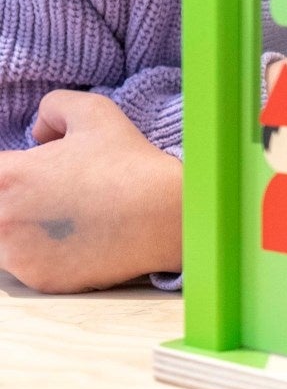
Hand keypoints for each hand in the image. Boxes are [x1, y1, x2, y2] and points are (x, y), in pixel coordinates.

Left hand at [0, 92, 181, 291]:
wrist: (167, 217)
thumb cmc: (132, 164)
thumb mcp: (95, 112)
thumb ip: (52, 108)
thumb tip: (37, 133)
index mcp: (8, 175)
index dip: (13, 173)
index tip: (37, 177)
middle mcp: (2, 218)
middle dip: (16, 202)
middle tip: (53, 199)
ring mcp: (17, 255)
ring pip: (3, 241)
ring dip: (24, 232)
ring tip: (66, 221)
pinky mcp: (40, 280)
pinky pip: (29, 267)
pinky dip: (47, 257)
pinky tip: (80, 243)